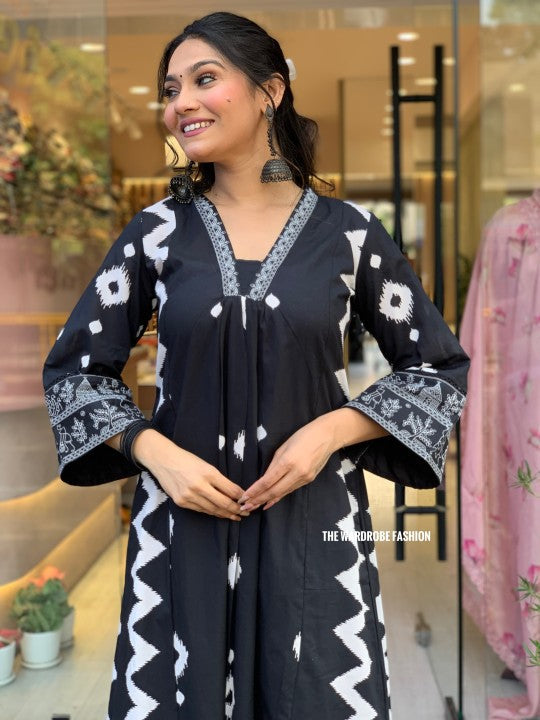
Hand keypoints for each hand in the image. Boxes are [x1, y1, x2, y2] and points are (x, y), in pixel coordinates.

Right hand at [133, 430, 249, 520]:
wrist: (163, 460)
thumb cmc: (187, 460)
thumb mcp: (206, 465)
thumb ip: (219, 479)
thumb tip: (234, 493)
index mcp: (208, 473)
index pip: (230, 489)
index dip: (241, 497)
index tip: (248, 500)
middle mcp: (199, 486)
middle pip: (223, 503)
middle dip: (237, 510)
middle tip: (246, 513)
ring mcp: (189, 496)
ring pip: (213, 510)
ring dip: (225, 514)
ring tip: (235, 516)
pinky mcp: (181, 502)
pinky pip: (201, 510)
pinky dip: (212, 512)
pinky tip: (219, 514)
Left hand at [237, 417, 335, 511]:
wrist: (327, 436)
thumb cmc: (303, 436)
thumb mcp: (283, 447)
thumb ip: (273, 465)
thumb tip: (264, 480)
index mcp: (288, 461)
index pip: (268, 481)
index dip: (255, 491)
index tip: (244, 497)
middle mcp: (297, 472)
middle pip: (274, 491)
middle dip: (258, 500)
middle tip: (245, 507)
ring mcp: (305, 478)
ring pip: (282, 493)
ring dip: (267, 500)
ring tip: (254, 506)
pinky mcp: (309, 480)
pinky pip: (290, 490)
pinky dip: (279, 497)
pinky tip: (269, 503)